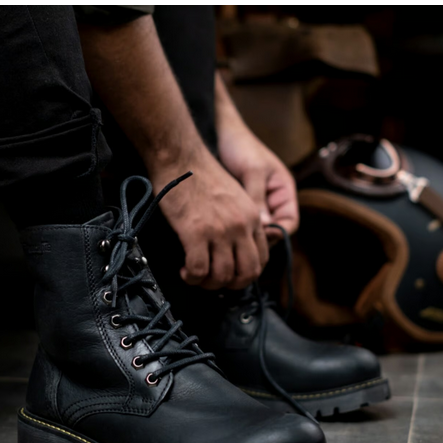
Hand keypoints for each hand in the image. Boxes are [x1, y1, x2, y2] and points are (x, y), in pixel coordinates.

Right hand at [151, 148, 268, 289]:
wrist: (180, 157)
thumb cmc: (201, 175)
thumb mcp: (235, 196)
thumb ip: (241, 221)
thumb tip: (236, 247)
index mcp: (253, 217)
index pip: (262, 259)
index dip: (246, 274)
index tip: (230, 273)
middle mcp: (241, 226)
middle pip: (247, 273)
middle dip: (231, 285)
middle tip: (214, 281)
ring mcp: (220, 231)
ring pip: (223, 276)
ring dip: (208, 283)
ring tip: (196, 276)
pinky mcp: (196, 233)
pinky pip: (199, 270)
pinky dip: (192, 277)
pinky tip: (185, 270)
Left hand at [216, 118, 298, 242]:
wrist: (222, 133)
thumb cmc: (241, 147)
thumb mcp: (252, 171)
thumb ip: (257, 198)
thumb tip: (262, 227)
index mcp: (284, 192)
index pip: (289, 223)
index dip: (278, 233)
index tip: (259, 235)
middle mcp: (272, 202)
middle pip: (272, 231)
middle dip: (259, 239)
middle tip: (240, 243)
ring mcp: (256, 204)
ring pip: (255, 230)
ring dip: (245, 236)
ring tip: (230, 239)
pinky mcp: (239, 206)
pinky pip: (242, 224)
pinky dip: (235, 230)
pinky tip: (222, 232)